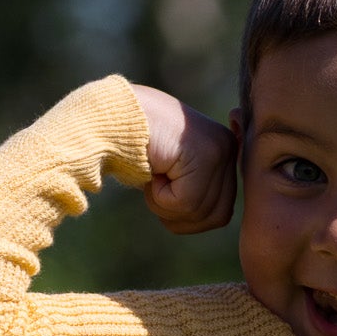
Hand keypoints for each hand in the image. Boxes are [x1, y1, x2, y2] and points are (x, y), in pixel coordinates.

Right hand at [129, 84, 237, 233]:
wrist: (109, 117)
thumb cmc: (134, 147)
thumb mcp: (174, 173)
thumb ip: (198, 191)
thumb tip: (219, 218)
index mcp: (224, 154)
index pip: (222, 214)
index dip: (187, 216)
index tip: (164, 184)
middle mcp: (228, 148)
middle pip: (218, 217)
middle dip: (180, 214)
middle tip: (156, 182)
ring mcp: (219, 149)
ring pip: (201, 211)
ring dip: (166, 205)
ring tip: (155, 174)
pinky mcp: (205, 154)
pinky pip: (186, 202)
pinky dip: (160, 197)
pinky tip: (154, 169)